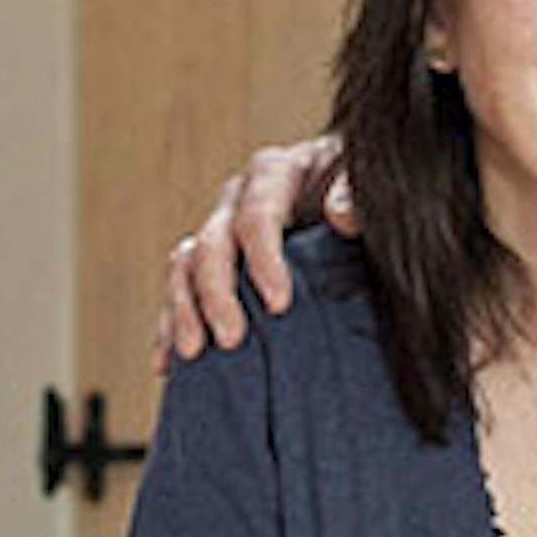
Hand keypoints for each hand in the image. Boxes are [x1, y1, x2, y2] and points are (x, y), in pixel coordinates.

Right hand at [155, 140, 345, 364]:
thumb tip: (342, 215)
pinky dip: (170, 326)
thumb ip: (357, 192)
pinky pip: (179, 294)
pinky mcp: (211, 265)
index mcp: (275, 173)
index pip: (257, 213)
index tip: (279, 302)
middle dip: (216, 293)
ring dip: (183, 309)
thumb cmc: (361, 187)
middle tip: (232, 338)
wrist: (349, 192)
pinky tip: (168, 363)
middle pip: (212, 243)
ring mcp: (219, 232)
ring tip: (192, 352)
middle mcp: (237, 200)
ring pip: (183, 266)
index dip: (263, 258)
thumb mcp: (368, 180)